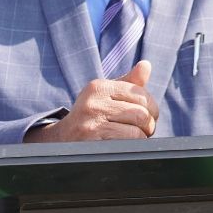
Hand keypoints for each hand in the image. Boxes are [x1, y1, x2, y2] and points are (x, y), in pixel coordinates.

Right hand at [25, 60, 158, 141]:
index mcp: (98, 87)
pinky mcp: (93, 142)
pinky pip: (127, 144)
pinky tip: (122, 146)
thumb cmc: (90, 117)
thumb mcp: (105, 96)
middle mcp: (93, 103)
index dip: (151, 108)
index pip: (141, 95)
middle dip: (148, 125)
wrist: (61, 141)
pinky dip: (131, 147)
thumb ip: (127, 83)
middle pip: (141, 113)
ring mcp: (92, 123)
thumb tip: (146, 65)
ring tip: (132, 139)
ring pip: (137, 131)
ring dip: (141, 138)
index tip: (148, 116)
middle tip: (143, 130)